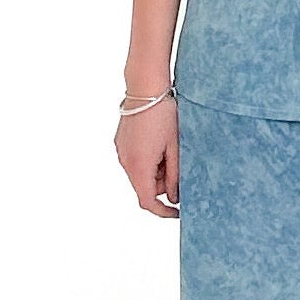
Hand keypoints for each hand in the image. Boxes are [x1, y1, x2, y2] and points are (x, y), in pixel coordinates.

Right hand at [115, 97, 180, 219]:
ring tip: (170, 147)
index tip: (177, 213)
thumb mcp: (175, 148)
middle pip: (145, 186)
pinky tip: (159, 141)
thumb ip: (175, 176)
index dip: (163, 211)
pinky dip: (149, 159)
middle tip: (179, 164)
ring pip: (141, 173)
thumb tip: (174, 197)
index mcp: (139, 166)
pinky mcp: (121, 142)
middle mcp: (125, 161)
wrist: (145, 87)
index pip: (148, 201)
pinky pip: (136, 160)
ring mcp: (121, 151)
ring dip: (157, 169)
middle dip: (163, 183)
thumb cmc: (163, 114)